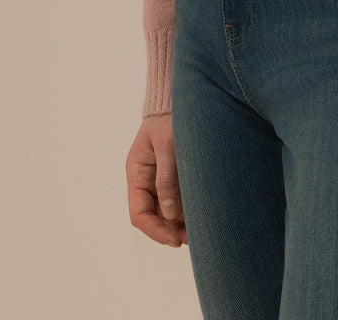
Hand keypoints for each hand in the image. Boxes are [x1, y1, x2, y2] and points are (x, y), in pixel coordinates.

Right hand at [126, 113, 188, 246]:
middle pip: (153, 216)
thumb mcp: (167, 146)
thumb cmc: (170, 117)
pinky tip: (201, 215)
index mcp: (136, 173)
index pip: (139, 214)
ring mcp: (159, 179)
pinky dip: (186, 210)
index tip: (175, 239)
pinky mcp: (175, 175)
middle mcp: (145, 180)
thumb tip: (169, 213)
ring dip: (179, 223)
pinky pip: (177, 199)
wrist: (180, 98)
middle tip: (192, 239)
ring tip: (200, 231)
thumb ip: (167, 178)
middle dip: (170, 231)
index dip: (155, 230)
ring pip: (166, 211)